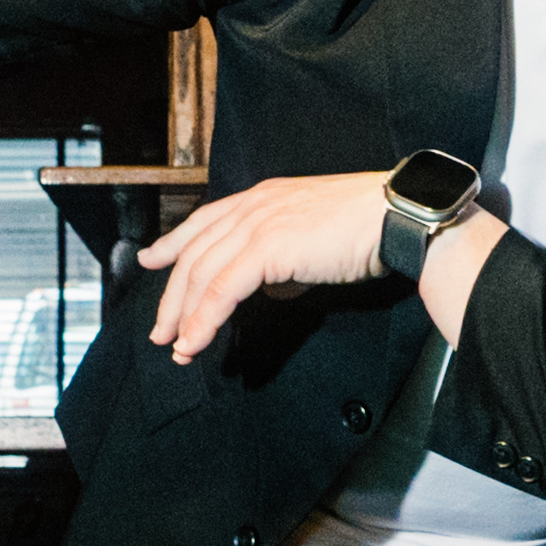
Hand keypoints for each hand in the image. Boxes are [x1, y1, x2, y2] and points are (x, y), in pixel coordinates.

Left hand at [137, 170, 396, 364]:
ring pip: (202, 274)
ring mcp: (258, 224)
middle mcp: (253, 206)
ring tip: (178, 348)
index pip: (205, 220)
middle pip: (195, 253)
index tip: (152, 259)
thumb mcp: (312, 235)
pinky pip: (222, 290)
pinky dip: (204, 319)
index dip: (173, 243)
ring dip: (184, 316)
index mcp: (262, 197)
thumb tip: (269, 284)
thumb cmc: (367, 226)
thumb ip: (283, 254)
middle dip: (172, 296)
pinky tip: (196, 341)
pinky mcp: (267, 248)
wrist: (394, 215)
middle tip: (161, 330)